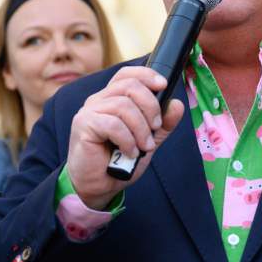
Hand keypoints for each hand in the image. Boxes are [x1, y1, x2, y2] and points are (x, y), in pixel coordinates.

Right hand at [67, 66, 183, 209]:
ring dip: (141, 128)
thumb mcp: (148, 141)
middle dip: (151, 106)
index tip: (163, 85)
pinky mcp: (84, 126)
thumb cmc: (119, 162)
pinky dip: (128, 140)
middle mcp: (99, 101)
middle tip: (156, 128)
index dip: (146, 74)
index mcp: (112, 99)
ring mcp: (89, 112)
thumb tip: (176, 104)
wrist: (99, 187)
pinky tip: (130, 152)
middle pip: (129, 86)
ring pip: (123, 105)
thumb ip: (162, 124)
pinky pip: (113, 124)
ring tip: (144, 146)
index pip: (126, 74)